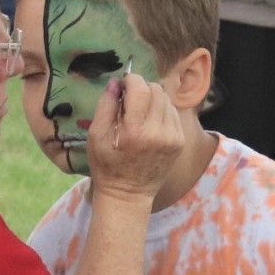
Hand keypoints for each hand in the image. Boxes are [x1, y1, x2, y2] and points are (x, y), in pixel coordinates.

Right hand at [87, 74, 184, 200]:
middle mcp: (158, 132)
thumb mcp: (95, 135)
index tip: (121, 87)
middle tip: (129, 100)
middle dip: (141, 88)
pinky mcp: (179, 141)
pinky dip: (160, 111)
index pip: (140, 88)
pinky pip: (172, 112)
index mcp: (134, 130)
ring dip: (152, 99)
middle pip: (156, 89)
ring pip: (166, 99)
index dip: (130, 81)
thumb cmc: (106, 165)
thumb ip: (105, 105)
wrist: (128, 194)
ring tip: (139, 113)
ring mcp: (172, 137)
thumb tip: (115, 83)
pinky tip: (149, 122)